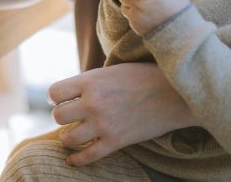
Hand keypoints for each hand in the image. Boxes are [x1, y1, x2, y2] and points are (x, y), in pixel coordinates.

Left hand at [47, 63, 199, 165]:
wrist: (176, 94)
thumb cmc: (146, 76)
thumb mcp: (113, 70)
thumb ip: (92, 81)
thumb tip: (74, 91)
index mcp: (90, 80)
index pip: (54, 93)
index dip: (56, 97)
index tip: (61, 99)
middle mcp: (93, 102)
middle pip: (58, 116)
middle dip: (63, 116)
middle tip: (71, 116)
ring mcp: (104, 124)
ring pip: (68, 138)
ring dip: (68, 137)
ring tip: (73, 134)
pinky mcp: (116, 141)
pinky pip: (87, 157)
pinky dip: (77, 160)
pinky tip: (74, 160)